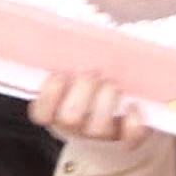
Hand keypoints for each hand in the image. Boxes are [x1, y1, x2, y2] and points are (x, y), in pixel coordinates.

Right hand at [28, 74, 148, 148]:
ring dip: (106, 100)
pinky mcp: (127, 140)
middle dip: (82, 90)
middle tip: (93, 72)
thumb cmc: (92, 86)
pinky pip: (130, 137)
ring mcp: (101, 136)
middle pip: (70, 118)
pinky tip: (134, 104)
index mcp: (57, 112)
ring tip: (113, 84)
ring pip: (98, 128)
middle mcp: (76, 127)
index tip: (60, 74)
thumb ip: (70, 62)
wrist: (118, 123)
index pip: (41, 113)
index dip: (49, 94)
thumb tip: (76, 36)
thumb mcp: (75, 76)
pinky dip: (133, 121)